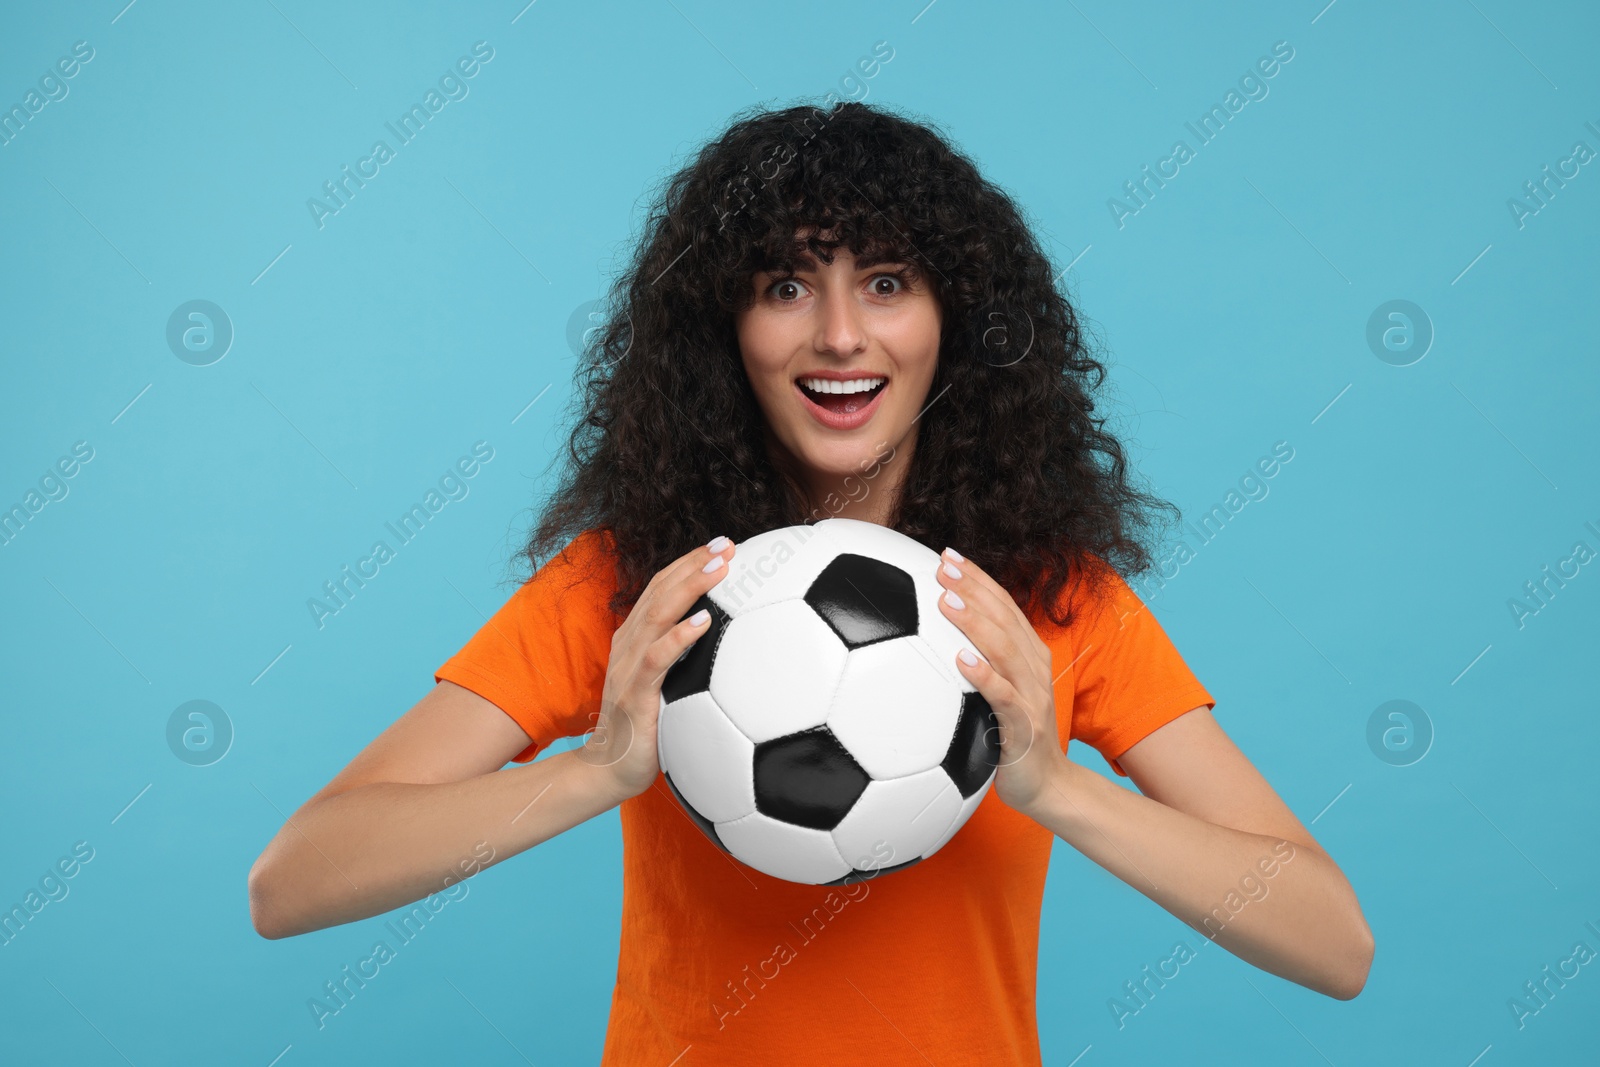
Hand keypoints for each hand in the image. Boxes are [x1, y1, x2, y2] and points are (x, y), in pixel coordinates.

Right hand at [579, 536, 735, 801]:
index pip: (661, 589)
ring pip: (658, 614)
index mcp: (636, 639)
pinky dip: (680, 636)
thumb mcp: (667, 687)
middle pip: (660, 591)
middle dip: (693, 563)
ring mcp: (629, 667)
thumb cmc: (647, 728)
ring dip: (690, 586)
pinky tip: (705, 621)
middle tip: (727, 544)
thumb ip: (684, 661)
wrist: (611, 770)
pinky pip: (657, 659)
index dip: (688, 563)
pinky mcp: (635, 694)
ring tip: (721, 567)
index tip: (722, 546)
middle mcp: (629, 645)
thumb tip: (726, 642)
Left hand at [934, 546, 1071, 815]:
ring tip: (944, 600)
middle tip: (941, 566)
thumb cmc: (1013, 738)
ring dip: (974, 622)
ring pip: (1004, 649)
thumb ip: (980, 664)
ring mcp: (1032, 695)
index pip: (1004, 606)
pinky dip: (983, 675)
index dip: (978, 578)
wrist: (1046, 787)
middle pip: (1004, 617)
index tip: (947, 555)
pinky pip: (1003, 696)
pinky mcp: (1024, 726)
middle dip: (973, 587)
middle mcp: (1033, 668)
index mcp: (1028, 656)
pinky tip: (960, 660)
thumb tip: (936, 641)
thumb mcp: (999, 694)